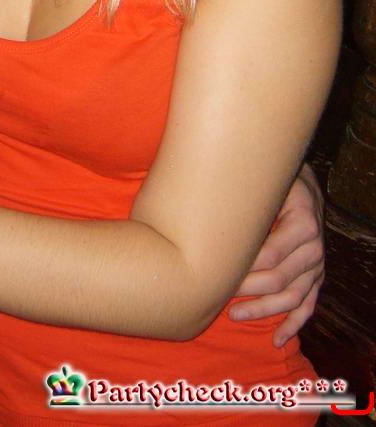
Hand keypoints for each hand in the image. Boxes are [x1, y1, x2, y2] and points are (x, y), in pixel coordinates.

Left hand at [230, 164, 323, 346]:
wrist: (302, 185)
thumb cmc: (275, 185)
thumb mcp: (265, 187)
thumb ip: (246, 203)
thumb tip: (208, 219)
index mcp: (302, 224)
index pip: (270, 256)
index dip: (244, 268)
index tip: (217, 273)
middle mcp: (313, 248)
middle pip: (279, 280)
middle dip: (247, 290)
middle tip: (217, 294)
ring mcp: (317, 266)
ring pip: (292, 298)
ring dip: (264, 310)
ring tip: (234, 315)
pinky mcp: (316, 278)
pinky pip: (308, 306)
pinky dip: (294, 324)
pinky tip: (277, 339)